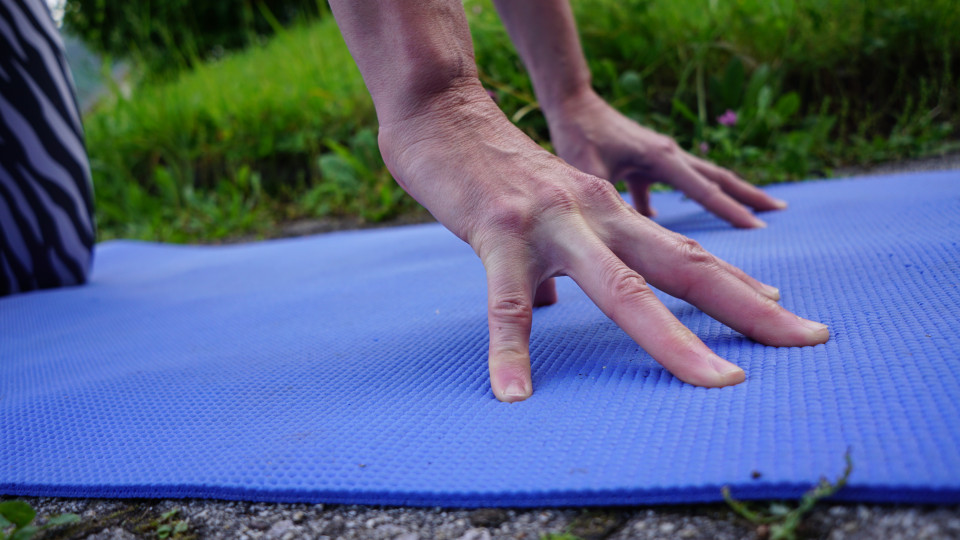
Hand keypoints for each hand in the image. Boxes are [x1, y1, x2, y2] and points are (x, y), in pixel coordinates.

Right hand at [379, 85, 828, 401]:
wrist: (444, 117)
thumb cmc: (496, 173)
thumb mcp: (551, 212)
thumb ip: (558, 258)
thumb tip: (549, 307)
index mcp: (612, 215)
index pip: (689, 256)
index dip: (741, 288)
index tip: (789, 318)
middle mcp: (597, 216)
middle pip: (685, 267)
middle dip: (750, 309)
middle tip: (810, 342)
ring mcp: (552, 224)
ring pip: (622, 290)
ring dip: (674, 340)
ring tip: (720, 383)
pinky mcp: (498, 234)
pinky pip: (506, 303)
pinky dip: (510, 353)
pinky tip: (512, 394)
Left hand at [547, 90, 786, 227]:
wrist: (572, 105)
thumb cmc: (579, 136)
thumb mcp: (590, 172)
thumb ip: (606, 199)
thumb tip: (618, 232)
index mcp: (662, 158)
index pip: (705, 190)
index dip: (731, 211)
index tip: (759, 228)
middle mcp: (669, 154)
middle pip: (718, 178)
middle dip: (748, 196)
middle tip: (780, 211)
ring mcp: (661, 155)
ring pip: (702, 179)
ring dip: (726, 195)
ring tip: (751, 212)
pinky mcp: (647, 159)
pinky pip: (670, 184)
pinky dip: (675, 200)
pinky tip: (662, 221)